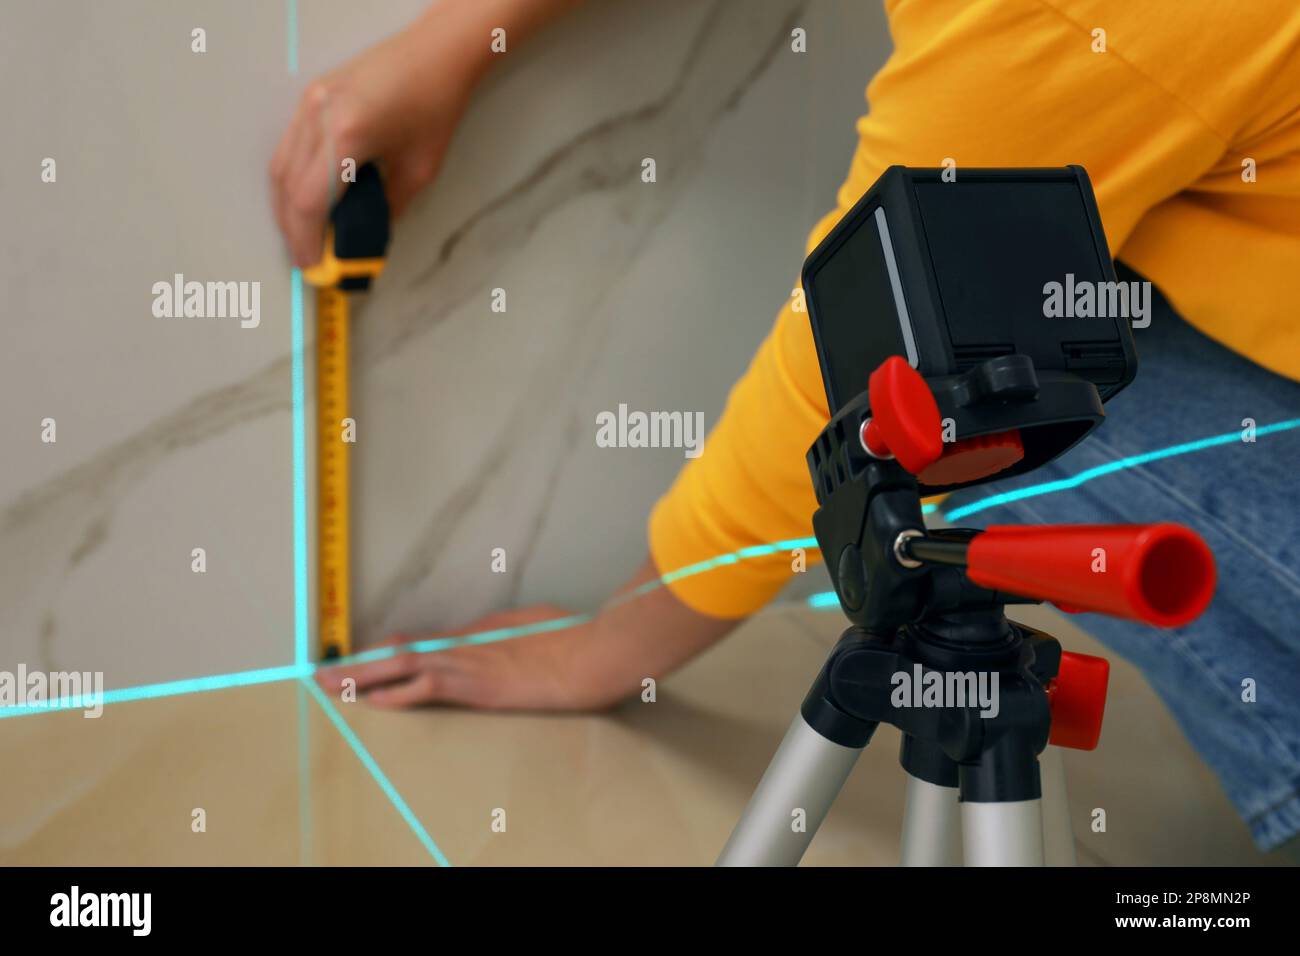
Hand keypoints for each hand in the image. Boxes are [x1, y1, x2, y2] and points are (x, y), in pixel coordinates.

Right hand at [269, 18, 475, 266]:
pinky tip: (309, 197)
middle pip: (286, 186)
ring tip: (306, 232)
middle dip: (292, 228)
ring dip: (288, 204)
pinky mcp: (312, 96)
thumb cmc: (435, 103)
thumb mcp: (420, 170)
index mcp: (346, 135)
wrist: (436, 51)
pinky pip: (289, 145)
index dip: (305, 241)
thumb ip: (389, 208)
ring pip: (280, 166)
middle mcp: (319, 116)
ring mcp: (310, 102)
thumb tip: (366, 236)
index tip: (311, 266)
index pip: (309, 202)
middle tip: (307, 256)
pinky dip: (293, 178)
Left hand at [315, 606, 614, 710]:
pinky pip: (425, 688)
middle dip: (360, 662)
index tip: (367, 654)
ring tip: (330, 684)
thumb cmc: (576, 640)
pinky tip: (371, 700)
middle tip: (325, 671)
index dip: (390, 649)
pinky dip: (395, 694)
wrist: (590, 655)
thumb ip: (514, 633)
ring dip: (362, 676)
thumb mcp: (539, 627)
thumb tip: (505, 635)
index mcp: (482, 631)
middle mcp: (468, 644)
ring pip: (402, 665)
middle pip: (402, 649)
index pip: (426, 641)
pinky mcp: (476, 686)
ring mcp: (469, 663)